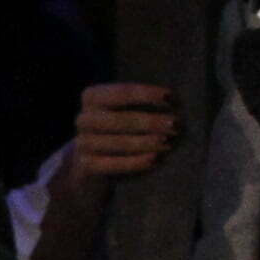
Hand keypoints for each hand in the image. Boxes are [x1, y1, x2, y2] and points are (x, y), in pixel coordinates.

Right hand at [64, 82, 183, 183]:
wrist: (95, 164)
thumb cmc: (123, 131)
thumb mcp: (134, 113)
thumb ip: (153, 108)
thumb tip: (176, 112)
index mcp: (93, 97)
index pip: (121, 93)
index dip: (146, 94)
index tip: (170, 97)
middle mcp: (84, 119)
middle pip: (118, 119)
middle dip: (149, 121)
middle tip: (175, 124)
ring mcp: (83, 143)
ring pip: (116, 143)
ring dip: (144, 142)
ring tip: (168, 143)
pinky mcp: (87, 166)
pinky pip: (112, 164)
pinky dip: (134, 162)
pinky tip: (155, 159)